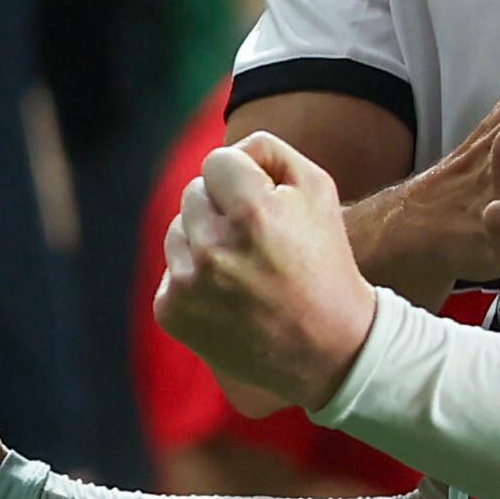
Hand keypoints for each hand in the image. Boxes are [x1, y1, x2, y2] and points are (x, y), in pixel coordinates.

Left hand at [157, 135, 381, 415]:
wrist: (327, 348)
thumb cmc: (324, 261)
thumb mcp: (318, 189)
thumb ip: (268, 151)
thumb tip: (228, 150)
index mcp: (252, 214)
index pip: (217, 161)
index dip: (244, 177)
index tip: (263, 202)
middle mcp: (214, 250)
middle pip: (193, 194)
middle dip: (222, 208)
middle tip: (257, 240)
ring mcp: (188, 285)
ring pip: (177, 231)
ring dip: (204, 240)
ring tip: (244, 268)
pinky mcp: (172, 312)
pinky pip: (172, 270)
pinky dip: (195, 278)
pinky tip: (228, 295)